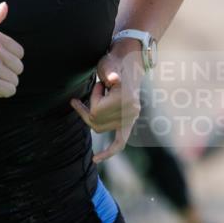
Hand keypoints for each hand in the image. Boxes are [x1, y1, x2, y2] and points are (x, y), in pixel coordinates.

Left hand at [70, 43, 144, 162]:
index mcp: (126, 99)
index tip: (99, 84)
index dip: (92, 99)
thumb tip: (112, 79)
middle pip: (96, 122)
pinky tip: (95, 160)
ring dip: (94, 114)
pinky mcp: (129, 121)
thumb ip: (109, 71)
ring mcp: (131, 118)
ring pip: (100, 128)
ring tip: (102, 96)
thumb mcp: (109, 63)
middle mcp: (131, 111)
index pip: (97, 111)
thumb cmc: (115, 62)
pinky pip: (120, 143)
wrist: (129, 63)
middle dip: (91, 107)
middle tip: (99, 89)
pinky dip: (109, 152)